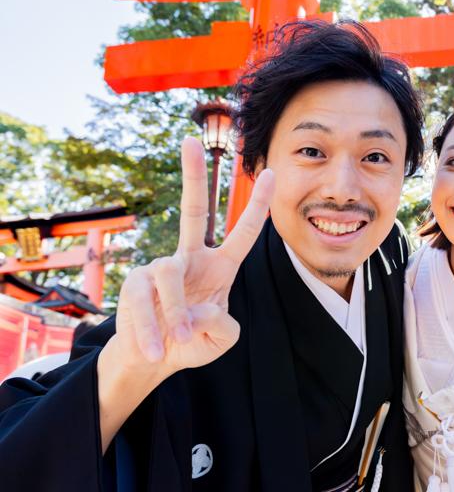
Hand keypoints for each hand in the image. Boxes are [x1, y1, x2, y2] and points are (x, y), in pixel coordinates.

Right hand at [114, 138, 274, 376]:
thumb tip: (201, 310)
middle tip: (190, 140)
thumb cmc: (193, 343)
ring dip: (177, 314)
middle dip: (193, 177)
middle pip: (193, 212)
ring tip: (181, 340)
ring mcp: (161, 268)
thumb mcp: (222, 339)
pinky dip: (154, 330)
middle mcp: (192, 259)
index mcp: (221, 267)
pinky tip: (158, 349)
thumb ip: (224, 326)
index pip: (244, 232)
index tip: (271, 173)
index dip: (258, 205)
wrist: (153, 360)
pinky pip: (146, 301)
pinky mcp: (136, 283)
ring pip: (171, 277)